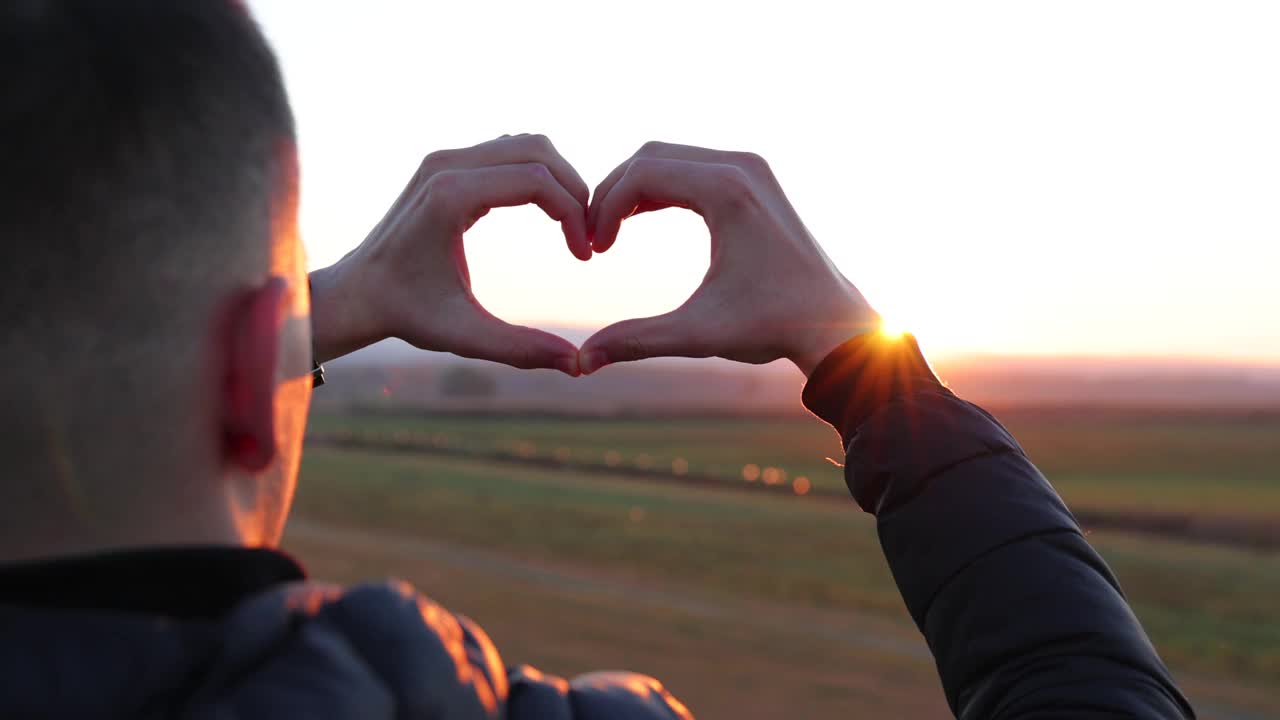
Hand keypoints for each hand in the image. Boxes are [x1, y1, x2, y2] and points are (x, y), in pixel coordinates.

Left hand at [310, 134, 589, 374]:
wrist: (356, 294)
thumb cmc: (405, 315)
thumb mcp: (465, 336)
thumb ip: (521, 349)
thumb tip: (577, 366)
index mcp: (450, 197)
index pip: (536, 180)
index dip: (573, 214)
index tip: (584, 256)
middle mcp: (446, 165)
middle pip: (537, 150)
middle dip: (574, 189)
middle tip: (588, 236)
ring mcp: (444, 159)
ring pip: (525, 145)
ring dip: (558, 179)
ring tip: (573, 226)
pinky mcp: (446, 164)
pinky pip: (507, 153)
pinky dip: (537, 175)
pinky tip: (548, 216)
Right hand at [580, 142, 880, 377]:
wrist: (835, 323)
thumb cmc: (773, 326)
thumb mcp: (699, 333)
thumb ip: (637, 340)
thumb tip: (583, 362)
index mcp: (728, 192)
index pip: (642, 173)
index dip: (605, 207)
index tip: (594, 249)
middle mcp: (742, 167)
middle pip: (653, 156)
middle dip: (614, 193)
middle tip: (593, 238)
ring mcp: (752, 167)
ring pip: (671, 157)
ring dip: (636, 188)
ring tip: (611, 232)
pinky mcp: (756, 177)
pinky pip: (693, 166)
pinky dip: (662, 186)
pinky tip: (640, 218)